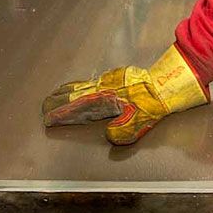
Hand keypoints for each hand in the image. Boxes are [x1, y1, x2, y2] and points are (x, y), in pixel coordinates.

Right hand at [43, 45, 208, 144]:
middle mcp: (104, 87)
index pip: (76, 107)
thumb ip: (122, 131)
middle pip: (75, 94)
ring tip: (57, 94)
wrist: (167, 82)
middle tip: (44, 105)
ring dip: (69, 91)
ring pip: (84, 86)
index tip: (47, 117)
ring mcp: (111, 80)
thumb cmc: (154, 103)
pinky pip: (94, 81)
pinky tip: (83, 87)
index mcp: (105, 99)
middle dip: (58, 100)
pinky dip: (82, 85)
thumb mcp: (139, 122)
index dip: (61, 112)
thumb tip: (108, 136)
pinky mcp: (118, 76)